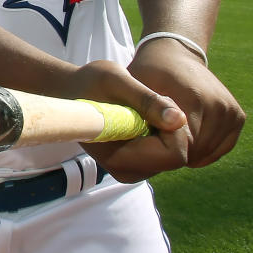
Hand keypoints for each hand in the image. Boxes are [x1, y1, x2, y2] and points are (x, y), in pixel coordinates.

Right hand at [62, 60, 193, 183]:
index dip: (173, 128)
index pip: (173, 155)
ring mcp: (133, 169)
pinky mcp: (137, 164)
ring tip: (141, 108)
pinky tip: (141, 117)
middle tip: (149, 102)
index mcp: (119, 159)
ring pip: (173, 153)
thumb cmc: (90, 82)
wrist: (73, 91)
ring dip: (166, 128)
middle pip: (176, 156)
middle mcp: (127, 171)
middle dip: (171, 127)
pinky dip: (161, 131)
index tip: (157, 104)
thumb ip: (148, 101)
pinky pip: (167, 150)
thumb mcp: (118, 81)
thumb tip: (179, 120)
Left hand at [128, 37, 245, 167]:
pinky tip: (186, 138)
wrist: (174, 54)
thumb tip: (174, 124)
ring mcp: (231, 111)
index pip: (182, 147)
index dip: (160, 151)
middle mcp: (218, 105)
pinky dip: (203, 149)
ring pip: (208, 151)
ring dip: (188, 151)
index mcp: (194, 98)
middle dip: (173, 153)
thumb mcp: (136, 84)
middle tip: (155, 140)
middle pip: (195, 151)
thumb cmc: (148, 72)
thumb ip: (148, 105)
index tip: (147, 141)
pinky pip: (221, 147)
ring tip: (169, 136)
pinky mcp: (238, 116)